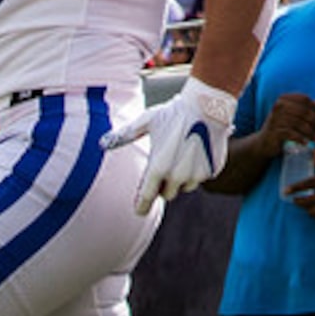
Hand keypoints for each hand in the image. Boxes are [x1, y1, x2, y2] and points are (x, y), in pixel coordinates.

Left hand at [104, 77, 239, 215]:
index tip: (139, 209)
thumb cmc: (174, 112)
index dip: (141, 206)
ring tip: (183, 154)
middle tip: (165, 165)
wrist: (208, 105)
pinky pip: (202, 177)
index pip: (146, 199)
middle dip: (165, 184)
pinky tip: (198, 150)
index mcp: (157, 169)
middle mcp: (176, 176)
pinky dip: (198, 169)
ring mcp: (196, 175)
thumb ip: (124, 136)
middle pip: (167, 194)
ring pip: (185, 186)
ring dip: (182, 178)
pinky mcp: (212, 170)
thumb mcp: (147, 121)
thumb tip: (101, 143)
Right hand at [259, 92, 314, 147]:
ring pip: (299, 123)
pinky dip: (301, 138)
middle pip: (303, 111)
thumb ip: (307, 108)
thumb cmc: (281, 127)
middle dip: (314, 121)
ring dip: (310, 132)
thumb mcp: (293, 116)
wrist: (264, 143)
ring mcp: (275, 118)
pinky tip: (306, 143)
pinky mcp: (274, 132)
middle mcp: (278, 106)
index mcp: (283, 99)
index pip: (303, 99)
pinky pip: (292, 134)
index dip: (314, 108)